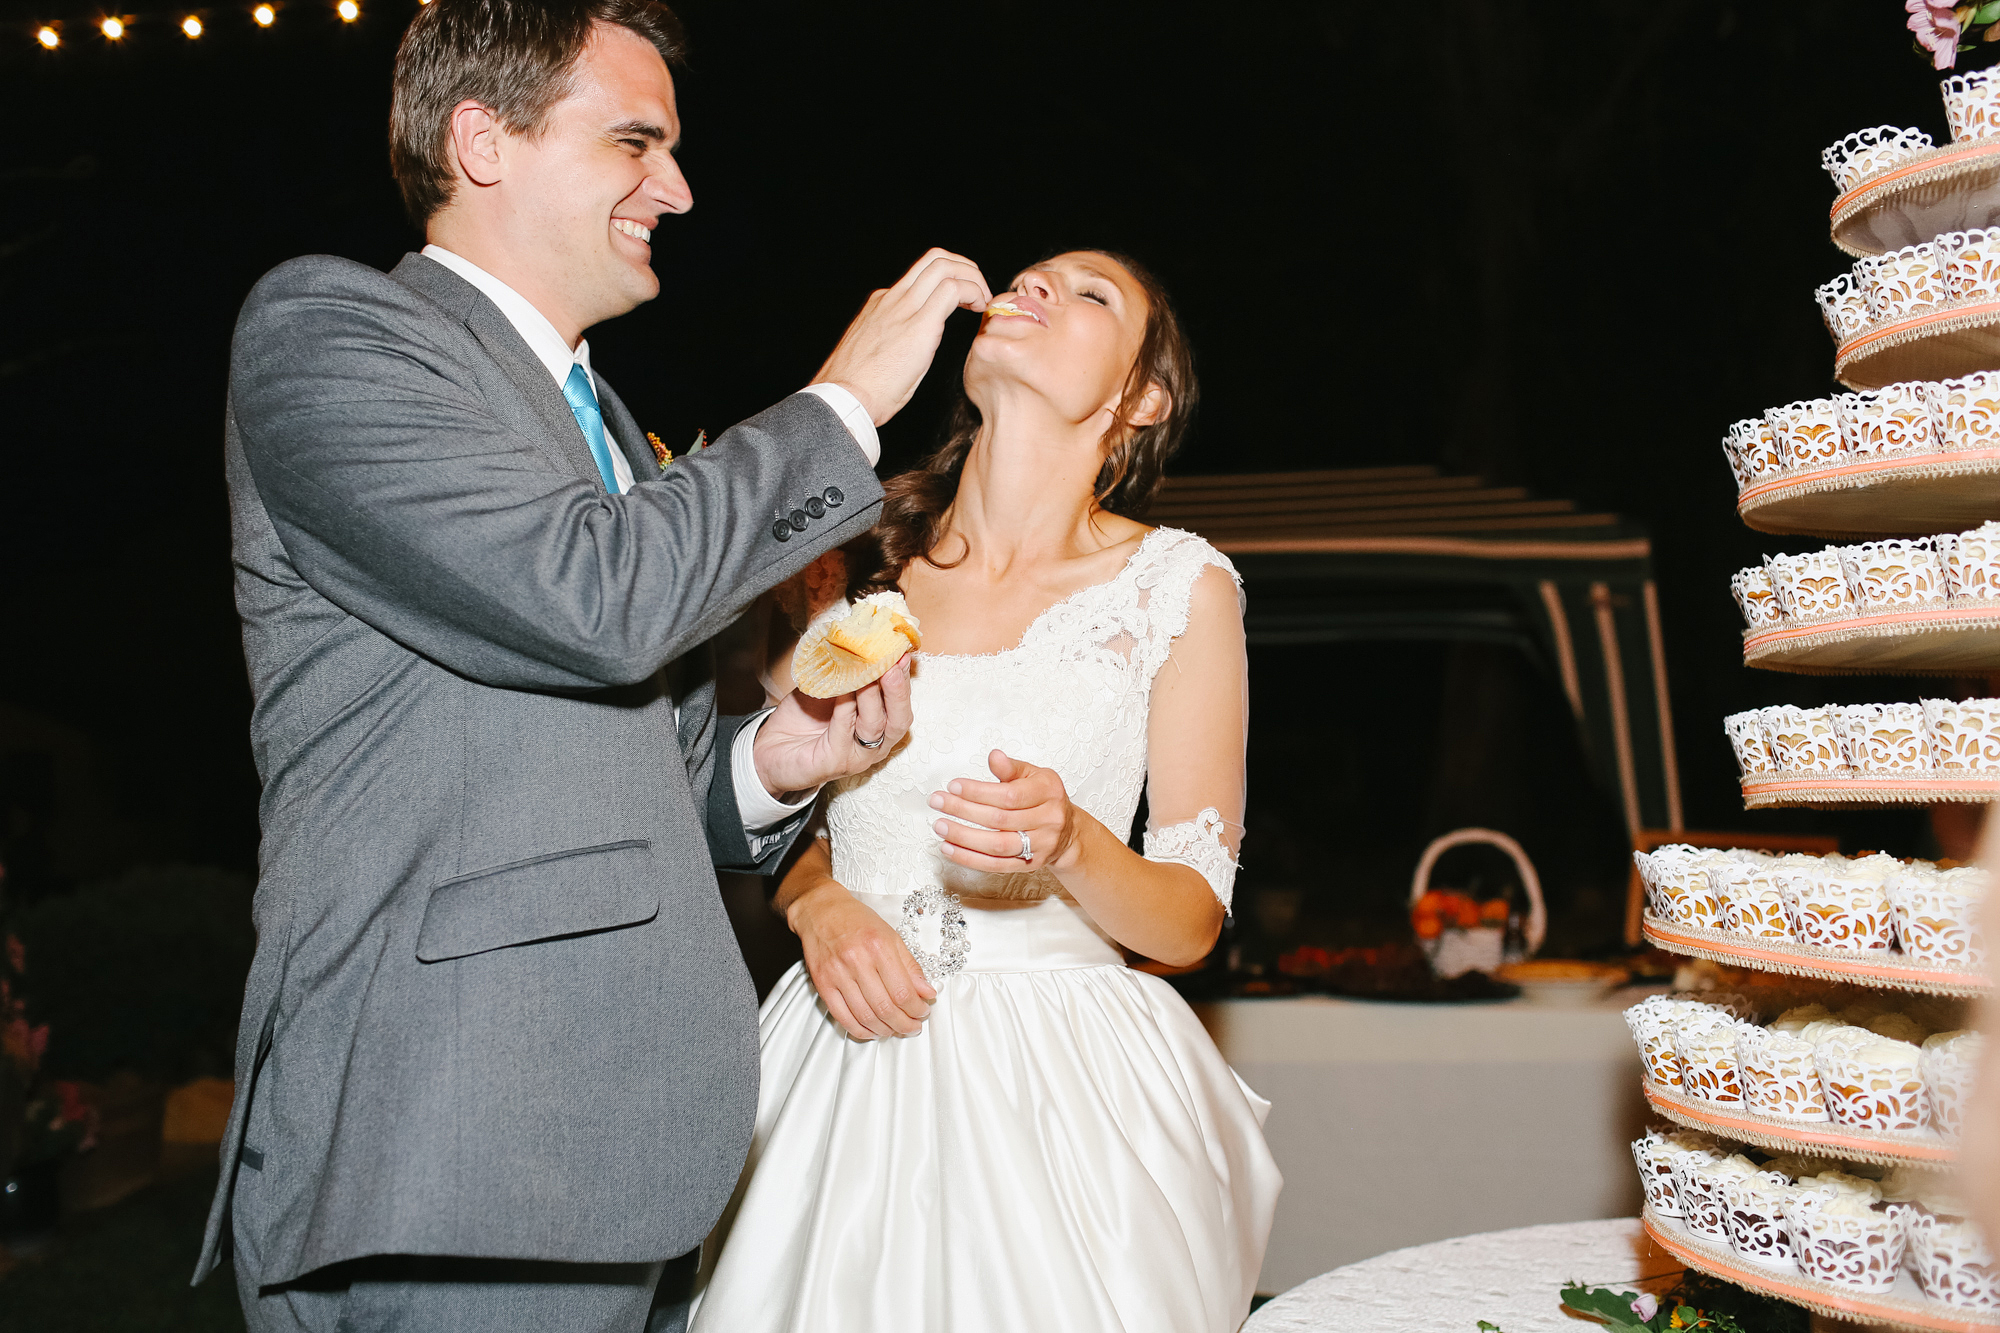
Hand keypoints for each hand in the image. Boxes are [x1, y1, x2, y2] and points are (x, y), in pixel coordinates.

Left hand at [753, 656, 912, 798]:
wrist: (770, 747)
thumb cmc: (805, 717)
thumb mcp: (830, 688)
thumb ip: (847, 673)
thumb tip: (858, 642)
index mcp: (880, 725)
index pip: (900, 703)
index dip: (904, 678)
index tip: (900, 652)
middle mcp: (875, 744)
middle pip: (899, 719)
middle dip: (898, 689)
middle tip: (893, 663)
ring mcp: (857, 756)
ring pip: (874, 725)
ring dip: (872, 695)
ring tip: (869, 672)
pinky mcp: (834, 763)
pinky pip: (843, 732)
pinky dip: (845, 708)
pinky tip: (843, 690)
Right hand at [786, 877, 935, 1039]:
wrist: (821, 911)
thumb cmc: (857, 921)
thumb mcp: (891, 936)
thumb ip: (910, 966)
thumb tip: (927, 992)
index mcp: (879, 947)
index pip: (903, 991)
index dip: (917, 1008)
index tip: (923, 1011)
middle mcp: (857, 961)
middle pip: (885, 1008)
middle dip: (904, 1024)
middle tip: (913, 1026)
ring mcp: (837, 974)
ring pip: (865, 1016)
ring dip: (885, 1030)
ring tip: (895, 1029)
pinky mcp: (823, 984)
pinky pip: (843, 1017)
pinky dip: (860, 1030)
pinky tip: (872, 1030)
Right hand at [815, 248, 991, 425]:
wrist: (843, 398)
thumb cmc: (859, 388)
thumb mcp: (876, 353)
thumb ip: (895, 339)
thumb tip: (915, 347)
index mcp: (881, 305)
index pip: (919, 276)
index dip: (948, 280)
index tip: (962, 299)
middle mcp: (892, 299)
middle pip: (934, 259)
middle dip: (965, 268)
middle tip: (979, 290)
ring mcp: (904, 308)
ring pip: (944, 266)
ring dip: (972, 278)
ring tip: (982, 300)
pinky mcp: (919, 324)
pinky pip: (953, 290)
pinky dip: (973, 293)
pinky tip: (979, 310)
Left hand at [927, 749, 1083, 874]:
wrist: (1067, 832)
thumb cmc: (1044, 798)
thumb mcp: (1033, 775)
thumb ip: (1011, 768)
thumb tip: (993, 756)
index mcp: (1049, 792)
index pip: (1009, 795)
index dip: (978, 791)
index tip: (953, 786)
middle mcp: (1048, 820)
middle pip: (1000, 819)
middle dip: (964, 810)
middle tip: (938, 802)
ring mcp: (1040, 845)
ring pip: (997, 845)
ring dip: (964, 837)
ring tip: (940, 826)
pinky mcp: (1029, 864)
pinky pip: (996, 865)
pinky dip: (970, 858)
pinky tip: (949, 848)